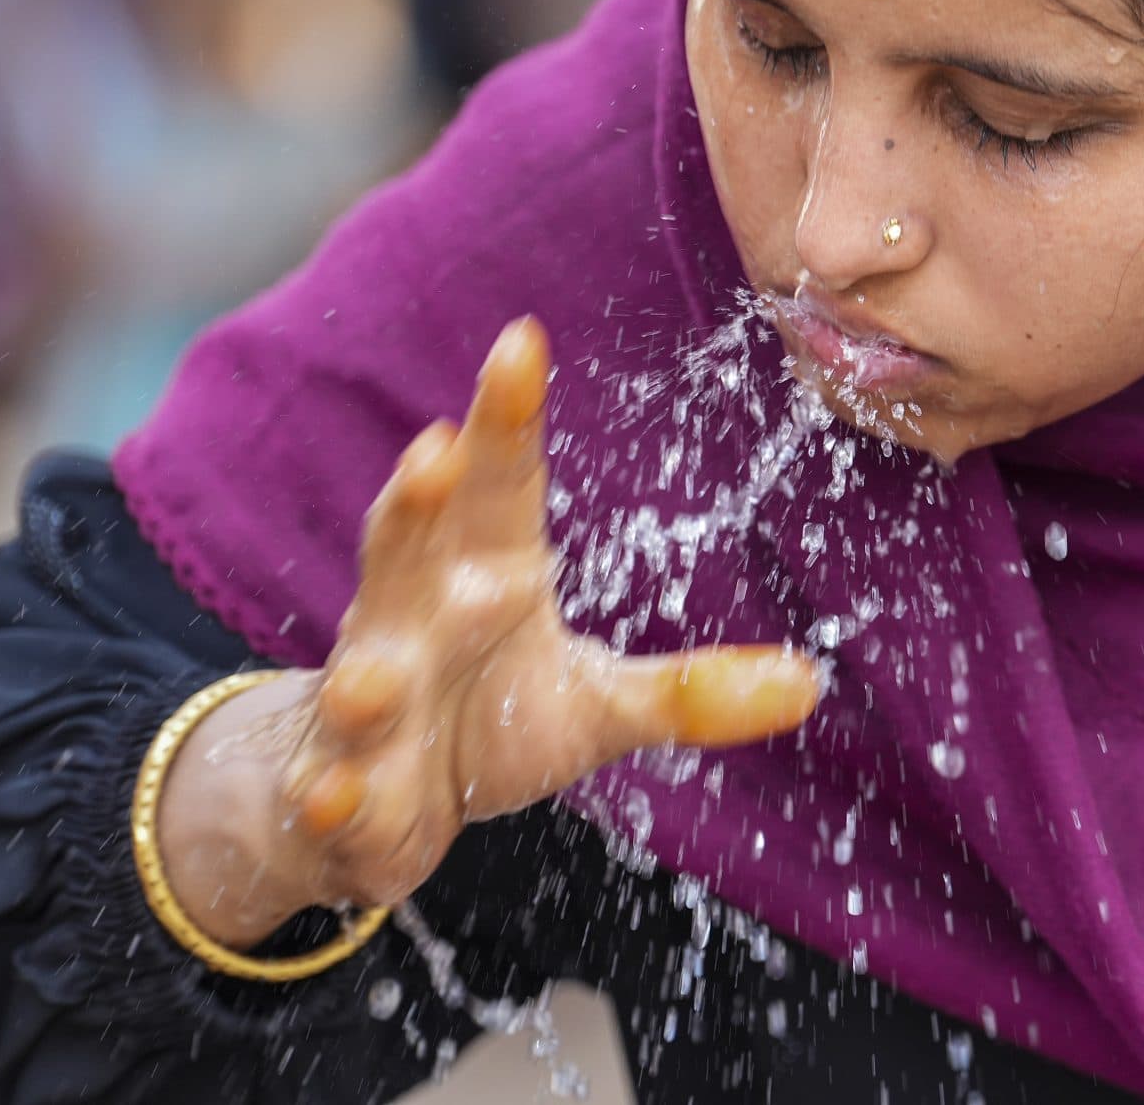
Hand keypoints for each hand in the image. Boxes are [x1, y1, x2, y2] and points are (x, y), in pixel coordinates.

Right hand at [158, 316, 824, 945]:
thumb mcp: (599, 707)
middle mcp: (415, 625)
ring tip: (375, 675)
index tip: (522, 338)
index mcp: (482, 580)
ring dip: (366, 675)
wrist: (360, 805)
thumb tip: (812, 684)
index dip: (506, 417)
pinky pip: (332, 790)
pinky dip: (331, 795)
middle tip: (432, 449)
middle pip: (408, 552)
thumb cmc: (484, 722)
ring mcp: (368, 705)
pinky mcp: (341, 789)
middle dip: (415, 506)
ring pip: (360, 674)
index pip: (498, 486)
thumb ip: (690, 691)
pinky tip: (332, 797)